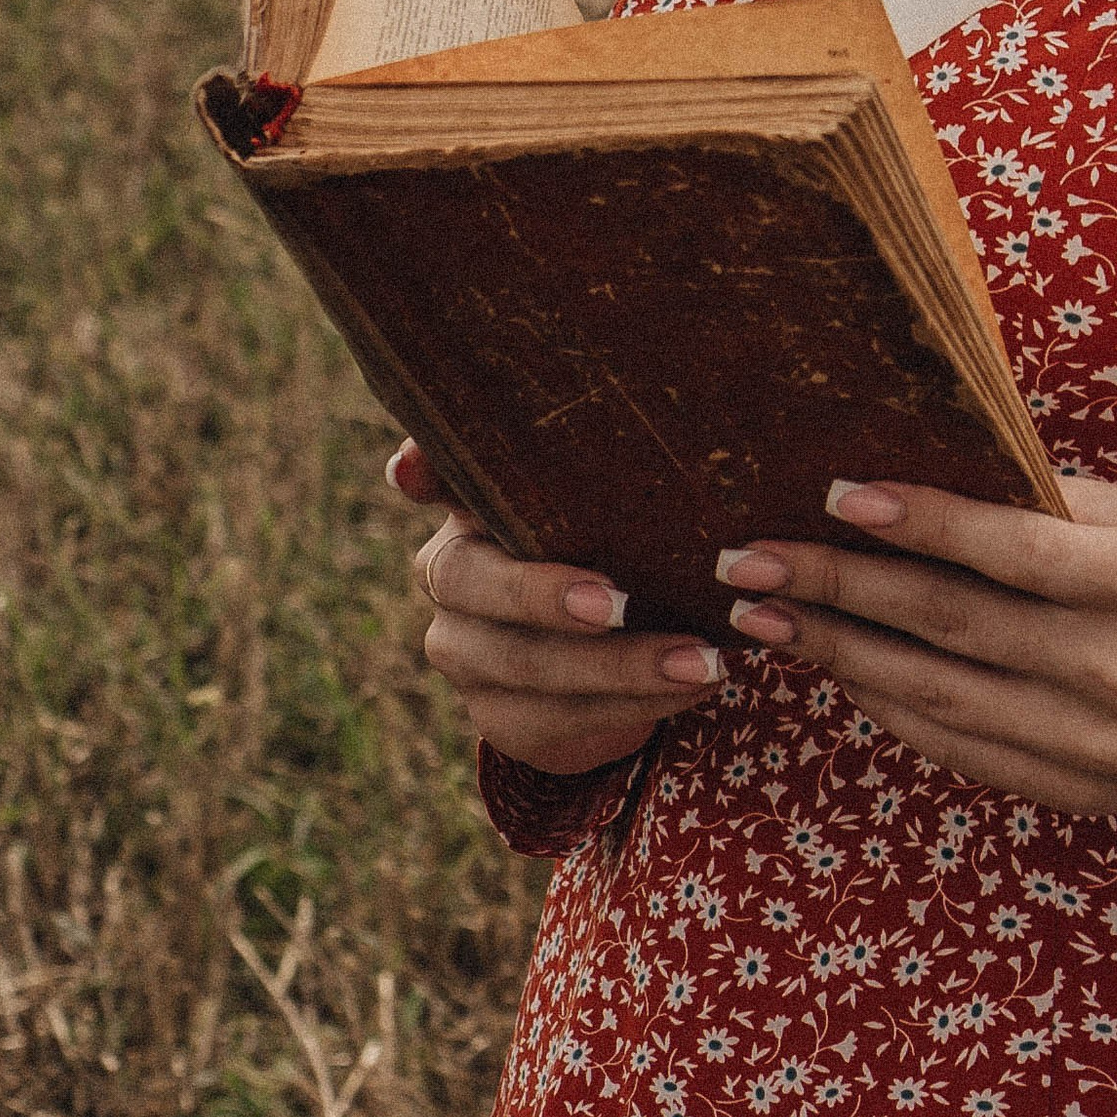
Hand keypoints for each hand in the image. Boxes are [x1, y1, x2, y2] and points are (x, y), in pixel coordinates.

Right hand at [386, 440, 727, 777]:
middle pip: (475, 587)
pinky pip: (565, 720)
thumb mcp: (598, 494)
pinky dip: (638, 705)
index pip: (436, 480)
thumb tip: (596, 396)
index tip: (413, 470)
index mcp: (469, 510)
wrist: (603, 646)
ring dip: (623, 668)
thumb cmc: (606, 537)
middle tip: (617, 600)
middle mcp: (449, 583)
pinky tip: (698, 685)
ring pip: (529, 668)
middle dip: (542, 595)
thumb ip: (584, 455)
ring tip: (703, 659)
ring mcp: (468, 659)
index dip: (426, 472)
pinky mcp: (505, 721)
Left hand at [717, 473, 1116, 817]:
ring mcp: (1098, 747)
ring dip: (844, 658)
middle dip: (838, 592)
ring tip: (767, 622)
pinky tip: (846, 674)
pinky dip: (898, 713)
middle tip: (748, 565)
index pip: (1006, 552)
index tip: (832, 495)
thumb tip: (953, 473)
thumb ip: (1070, 507)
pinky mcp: (1086, 793)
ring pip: (940, 701)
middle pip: (949, 629)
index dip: (916, 522)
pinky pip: (967, 752)